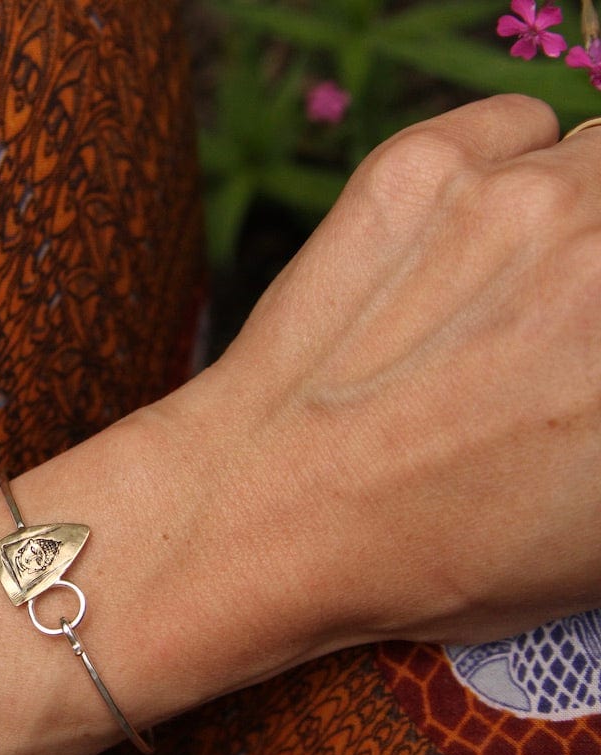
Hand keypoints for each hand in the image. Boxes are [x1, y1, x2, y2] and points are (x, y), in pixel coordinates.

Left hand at [145, 95, 600, 689]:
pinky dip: (502, 169)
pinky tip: (454, 246)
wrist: (267, 509)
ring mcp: (515, 197)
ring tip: (502, 288)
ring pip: (594, 157)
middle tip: (557, 317)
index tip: (583, 342)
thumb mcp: (599, 535)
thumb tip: (596, 356)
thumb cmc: (430, 549)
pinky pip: (517, 124)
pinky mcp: (420, 166)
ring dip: (569, 213)